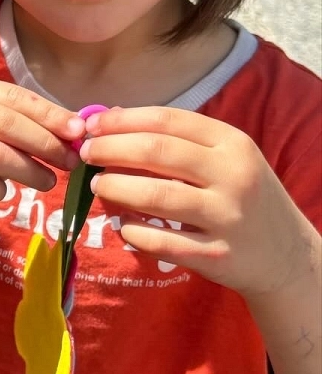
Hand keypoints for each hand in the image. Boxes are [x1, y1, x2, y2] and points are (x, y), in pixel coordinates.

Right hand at [0, 79, 82, 236]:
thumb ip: (26, 126)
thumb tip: (76, 129)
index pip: (8, 95)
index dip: (46, 112)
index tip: (77, 131)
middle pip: (0, 120)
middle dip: (42, 141)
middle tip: (69, 159)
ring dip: (29, 169)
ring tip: (48, 181)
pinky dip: (0, 190)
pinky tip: (4, 193)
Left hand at [81, 107, 314, 295]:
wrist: (287, 255)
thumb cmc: (240, 196)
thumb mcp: (223, 158)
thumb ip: (174, 139)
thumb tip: (110, 117)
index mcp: (232, 143)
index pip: (167, 120)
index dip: (121, 121)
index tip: (90, 126)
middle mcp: (233, 176)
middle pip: (156, 152)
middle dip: (110, 149)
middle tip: (86, 154)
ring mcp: (227, 217)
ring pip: (155, 196)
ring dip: (115, 188)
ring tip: (99, 185)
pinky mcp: (216, 256)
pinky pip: (160, 241)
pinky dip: (132, 231)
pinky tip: (124, 225)